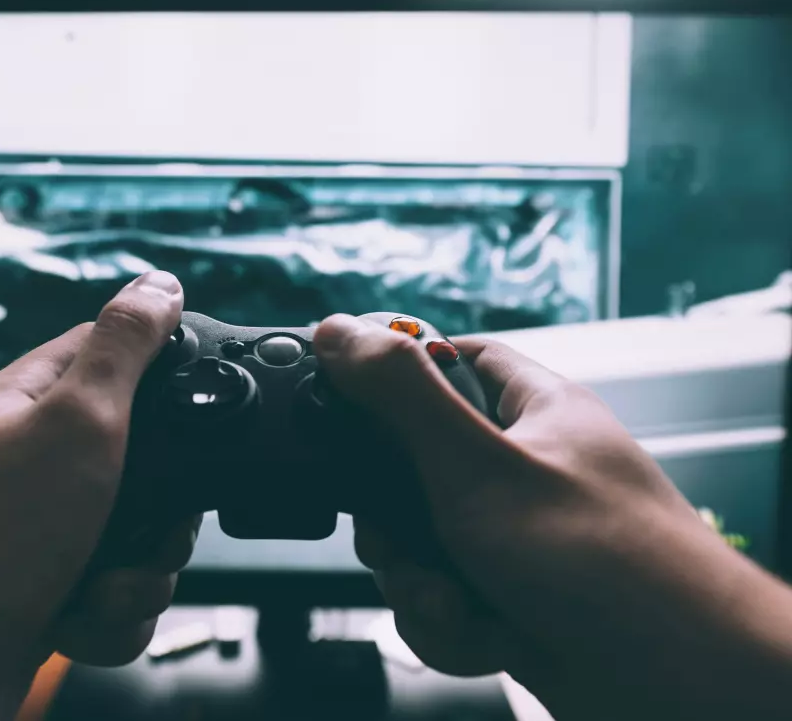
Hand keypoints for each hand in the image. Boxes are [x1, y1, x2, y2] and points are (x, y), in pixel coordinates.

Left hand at [0, 271, 193, 673]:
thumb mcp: (75, 424)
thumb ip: (124, 351)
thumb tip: (158, 283)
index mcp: (25, 403)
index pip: (104, 350)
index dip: (158, 369)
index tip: (193, 397)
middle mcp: (29, 461)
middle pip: (142, 457)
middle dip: (161, 510)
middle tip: (140, 527)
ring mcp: (37, 528)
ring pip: (137, 534)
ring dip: (137, 573)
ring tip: (101, 586)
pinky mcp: (46, 587)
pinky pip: (115, 592)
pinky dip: (110, 616)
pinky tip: (78, 620)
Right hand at [314, 316, 791, 720]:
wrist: (678, 686)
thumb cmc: (604, 562)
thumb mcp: (478, 463)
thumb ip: (401, 394)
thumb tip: (338, 331)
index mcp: (533, 411)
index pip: (452, 358)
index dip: (396, 373)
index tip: (349, 401)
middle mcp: (526, 470)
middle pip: (412, 469)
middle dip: (394, 522)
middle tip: (404, 539)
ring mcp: (520, 538)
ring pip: (421, 544)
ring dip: (422, 584)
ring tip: (458, 604)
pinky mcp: (514, 598)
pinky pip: (446, 600)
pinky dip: (454, 626)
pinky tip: (487, 636)